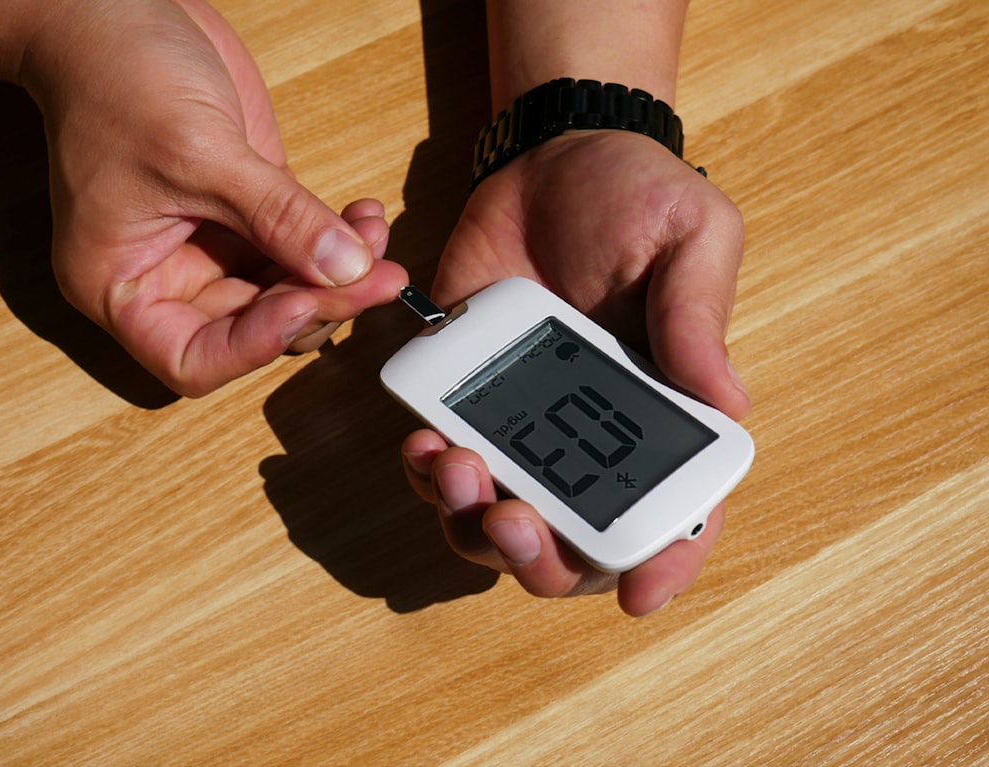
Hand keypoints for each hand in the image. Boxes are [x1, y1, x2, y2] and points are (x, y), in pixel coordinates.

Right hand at [22, 0, 405, 394]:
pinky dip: (342, 243)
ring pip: (291, 296)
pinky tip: (366, 218)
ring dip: (342, 277)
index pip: (192, 359)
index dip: (252, 346)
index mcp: (121, 284)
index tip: (303, 304)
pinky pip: (305, 253)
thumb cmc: (114, 76)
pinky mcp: (252, 218)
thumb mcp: (196, 151)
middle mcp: (169, 278)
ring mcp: (216, 249)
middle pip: (256, 328)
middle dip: (319, 304)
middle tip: (374, 277)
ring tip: (375, 238)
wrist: (114, 11)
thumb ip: (276, 216)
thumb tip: (346, 269)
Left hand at [403, 130, 749, 614]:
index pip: (677, 511)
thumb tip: (729, 403)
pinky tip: (424, 443)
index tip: (637, 594)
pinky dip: (430, 475)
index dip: (664, 564)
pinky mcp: (470, 399)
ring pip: (498, 523)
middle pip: (573, 543)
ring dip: (472, 523)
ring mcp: (527, 426)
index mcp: (664, 412)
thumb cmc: (637, 196)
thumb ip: (698, 317)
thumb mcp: (690, 237)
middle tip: (512, 519)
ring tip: (455, 467)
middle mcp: (596, 439)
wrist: (551, 159)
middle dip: (539, 556)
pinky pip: (445, 468)